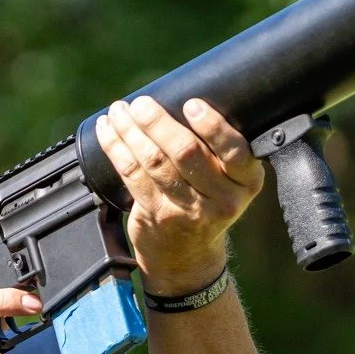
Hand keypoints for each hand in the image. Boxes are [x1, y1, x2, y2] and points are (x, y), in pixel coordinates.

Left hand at [94, 96, 264, 295]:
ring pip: (154, 161)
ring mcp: (188, 210)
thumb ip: (218, 150)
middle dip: (158, 122)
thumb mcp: (228, 182)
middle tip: (140, 103)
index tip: (191, 104)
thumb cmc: (207, 203)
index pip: (234, 151)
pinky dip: (116, 147)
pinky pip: (132, 174)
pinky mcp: (157, 215)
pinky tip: (107, 130)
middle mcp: (222, 198)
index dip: (212, 126)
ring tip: (118, 110)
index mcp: (247, 182)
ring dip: (130, 131)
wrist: (189, 256)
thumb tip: (182, 97)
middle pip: (185, 153)